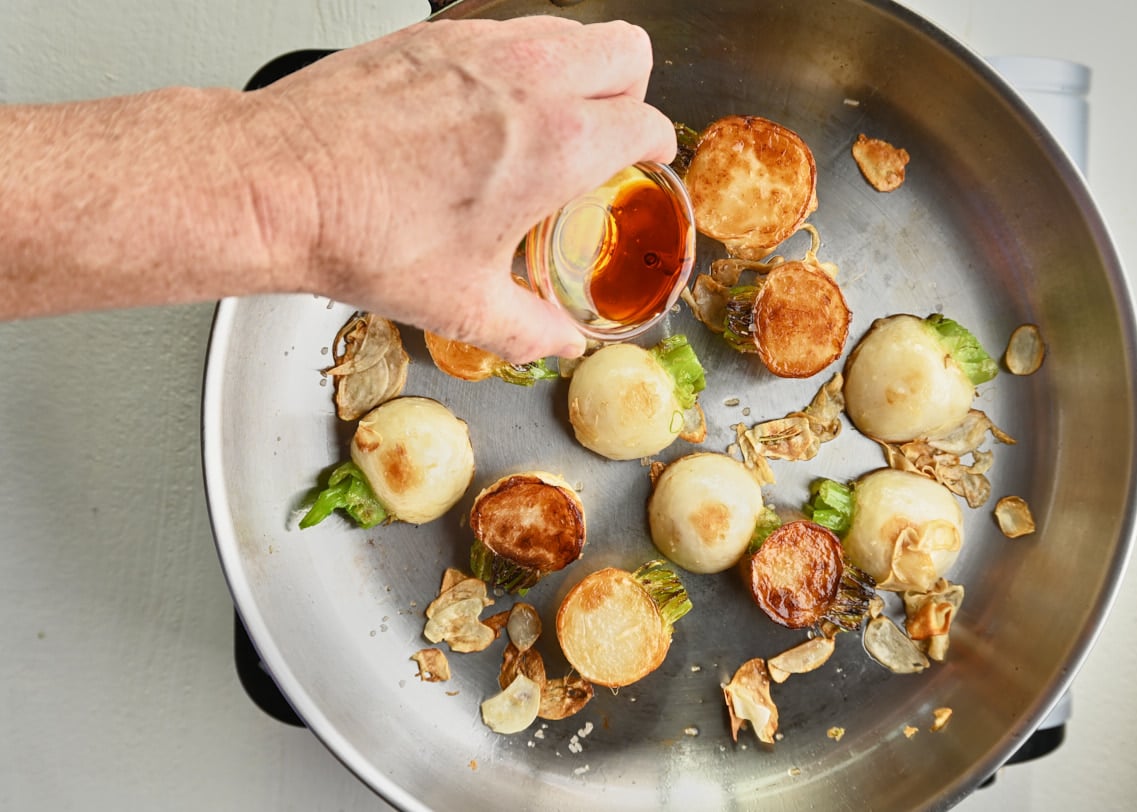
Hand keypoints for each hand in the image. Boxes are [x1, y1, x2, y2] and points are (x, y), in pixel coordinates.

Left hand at [254, 17, 676, 361]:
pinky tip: (485, 107)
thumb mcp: (462, 305)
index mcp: (557, 144)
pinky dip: (517, 60)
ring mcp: (481, 46)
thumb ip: (530, 330)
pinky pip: (508, 29)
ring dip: (577, 70)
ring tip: (546, 119)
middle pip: (629, 53)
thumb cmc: (364, 235)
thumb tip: (557, 343)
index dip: (653, 151)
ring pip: (570, 29)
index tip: (641, 164)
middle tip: (605, 134)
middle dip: (631, 93)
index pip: (647, 123)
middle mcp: (531, 79)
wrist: (279, 184)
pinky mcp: (434, 34)